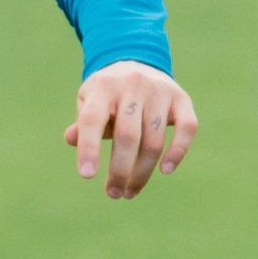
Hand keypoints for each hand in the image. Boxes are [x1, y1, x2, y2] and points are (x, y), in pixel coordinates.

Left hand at [64, 61, 195, 199]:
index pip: (93, 119)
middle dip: (120, 171)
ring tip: (130, 192)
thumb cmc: (108, 95)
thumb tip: (71, 139)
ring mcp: (160, 90)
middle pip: (128, 136)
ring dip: (142, 172)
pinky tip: (165, 170)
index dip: (88, 148)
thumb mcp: (89, 103)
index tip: (87, 176)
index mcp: (104, 87)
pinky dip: (177, 152)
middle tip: (114, 194)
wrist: (138, 63)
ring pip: (154, 140)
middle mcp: (133, 85)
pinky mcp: (182, 99)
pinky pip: (187, 128)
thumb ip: (82, 124)